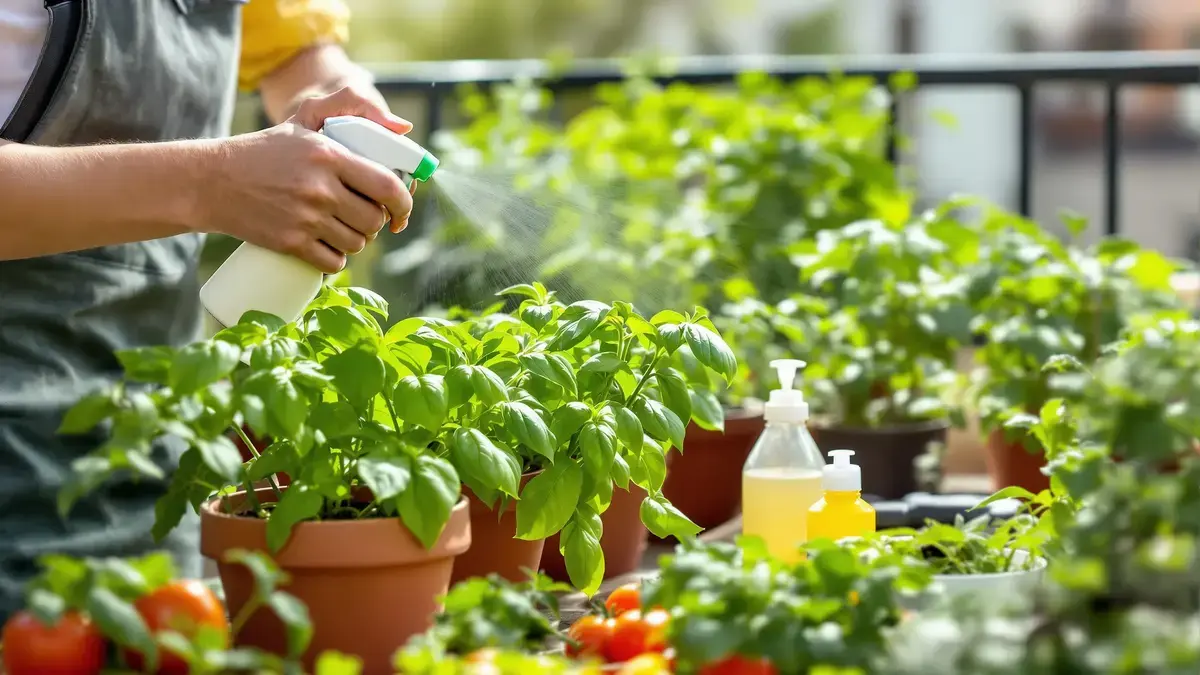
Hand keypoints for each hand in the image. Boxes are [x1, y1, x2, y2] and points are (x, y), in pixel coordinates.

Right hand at [198, 86, 414, 273]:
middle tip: (360, 216)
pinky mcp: (290, 243)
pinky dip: (336, 260)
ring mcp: (305, 218)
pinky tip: (328, 249)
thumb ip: (351, 106)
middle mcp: (320, 188)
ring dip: (355, 241)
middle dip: (374, 223)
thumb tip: (402, 128)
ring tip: (341, 229)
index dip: (404, 204)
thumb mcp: (304, 119)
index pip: (388, 186)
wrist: (212, 181)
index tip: (401, 212)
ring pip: (357, 243)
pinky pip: (334, 262)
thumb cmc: (265, 151)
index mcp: (330, 155)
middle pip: (374, 220)